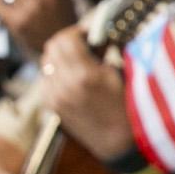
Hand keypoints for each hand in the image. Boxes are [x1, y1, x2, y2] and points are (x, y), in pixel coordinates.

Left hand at [39, 29, 133, 162]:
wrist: (118, 141)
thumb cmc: (127, 106)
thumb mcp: (121, 73)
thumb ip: (107, 50)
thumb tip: (99, 35)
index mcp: (84, 75)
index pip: (66, 39)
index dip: (78, 32)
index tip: (90, 35)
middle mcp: (65, 85)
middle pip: (52, 48)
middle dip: (68, 42)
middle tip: (85, 45)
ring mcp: (55, 97)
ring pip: (47, 63)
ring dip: (61, 57)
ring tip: (80, 63)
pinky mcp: (52, 106)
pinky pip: (46, 80)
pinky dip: (57, 73)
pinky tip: (74, 78)